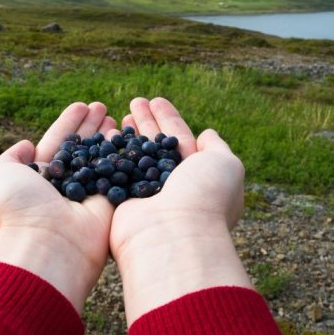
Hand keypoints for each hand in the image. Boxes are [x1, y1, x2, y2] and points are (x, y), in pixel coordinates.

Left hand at [0, 102, 115, 313]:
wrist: (46, 242)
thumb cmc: (18, 208)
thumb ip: (10, 157)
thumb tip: (27, 145)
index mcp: (38, 177)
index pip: (56, 141)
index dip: (68, 123)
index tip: (81, 105)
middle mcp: (63, 184)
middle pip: (80, 146)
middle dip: (90, 125)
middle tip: (101, 106)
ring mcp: (87, 193)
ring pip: (98, 157)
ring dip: (106, 135)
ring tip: (114, 115)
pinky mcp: (107, 203)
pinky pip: (115, 172)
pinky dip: (120, 154)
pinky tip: (124, 134)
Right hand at [108, 97, 251, 324]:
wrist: (173, 234)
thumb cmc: (204, 196)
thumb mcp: (225, 165)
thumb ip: (217, 147)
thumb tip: (207, 133)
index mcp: (196, 177)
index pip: (180, 140)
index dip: (168, 119)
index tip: (156, 100)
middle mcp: (171, 186)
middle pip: (156, 145)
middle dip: (146, 121)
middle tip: (135, 101)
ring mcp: (146, 195)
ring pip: (136, 156)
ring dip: (130, 133)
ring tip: (122, 112)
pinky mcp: (124, 202)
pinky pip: (118, 170)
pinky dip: (113, 151)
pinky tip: (107, 133)